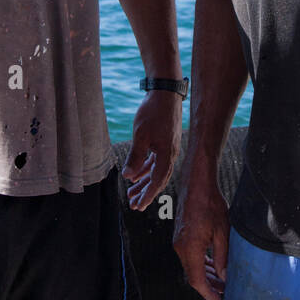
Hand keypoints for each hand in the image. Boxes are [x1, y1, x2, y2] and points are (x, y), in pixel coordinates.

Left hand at [122, 90, 181, 211]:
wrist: (165, 93)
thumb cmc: (153, 113)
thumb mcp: (140, 135)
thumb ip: (135, 157)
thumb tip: (128, 177)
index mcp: (166, 155)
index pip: (157, 181)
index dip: (147, 195)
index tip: (138, 206)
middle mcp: (170, 154)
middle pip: (158, 180)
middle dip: (145, 193)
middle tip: (134, 206)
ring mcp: (168, 148)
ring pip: (156, 171)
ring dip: (144, 182)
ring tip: (132, 193)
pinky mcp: (165, 142)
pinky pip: (156, 161)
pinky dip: (147, 169)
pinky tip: (136, 175)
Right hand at [174, 166, 229, 299]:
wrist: (197, 185)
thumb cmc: (211, 205)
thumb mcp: (223, 232)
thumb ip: (222, 257)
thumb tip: (224, 276)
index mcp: (191, 248)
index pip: (197, 280)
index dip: (208, 293)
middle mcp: (180, 247)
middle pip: (192, 275)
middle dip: (208, 285)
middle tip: (225, 291)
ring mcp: (178, 241)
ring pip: (190, 266)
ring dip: (205, 275)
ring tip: (221, 280)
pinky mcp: (180, 236)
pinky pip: (189, 256)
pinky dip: (200, 264)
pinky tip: (212, 265)